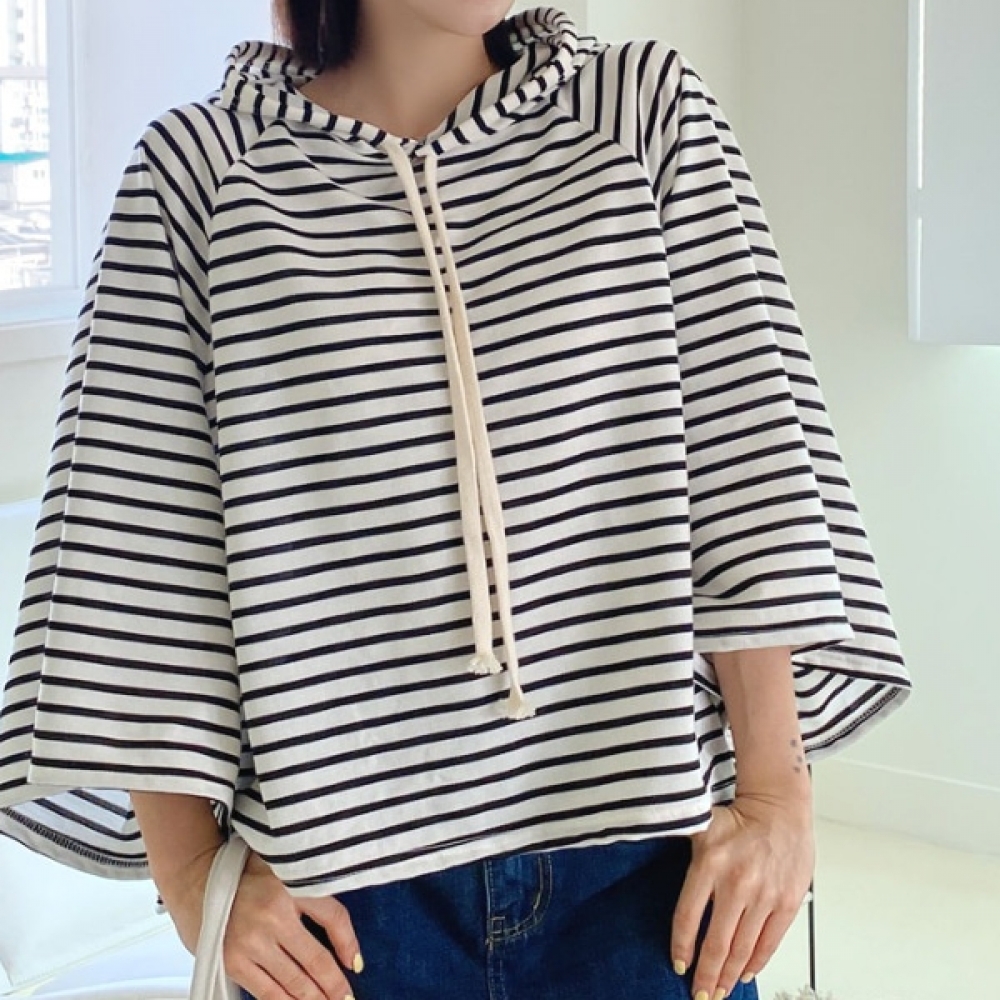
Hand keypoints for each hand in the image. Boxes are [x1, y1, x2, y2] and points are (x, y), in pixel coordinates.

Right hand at [162, 844, 363, 999]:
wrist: (199, 878)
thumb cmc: (248, 874)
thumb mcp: (285, 868)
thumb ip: (313, 891)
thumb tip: (338, 928)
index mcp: (291, 885)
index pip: (333, 917)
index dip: (349, 944)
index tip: (356, 966)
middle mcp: (273, 915)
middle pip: (315, 959)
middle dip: (334, 985)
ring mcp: (251, 942)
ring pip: (293, 981)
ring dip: (314, 998)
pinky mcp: (233, 961)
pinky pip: (266, 991)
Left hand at [671, 793, 814, 999]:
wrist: (780, 807)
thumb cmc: (737, 817)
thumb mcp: (700, 825)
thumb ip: (677, 843)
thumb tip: (642, 849)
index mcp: (709, 863)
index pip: (688, 916)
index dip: (682, 946)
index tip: (678, 967)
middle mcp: (736, 883)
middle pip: (717, 942)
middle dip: (706, 975)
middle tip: (700, 996)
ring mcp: (764, 895)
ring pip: (743, 947)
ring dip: (729, 974)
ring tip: (719, 992)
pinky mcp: (786, 901)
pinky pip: (769, 941)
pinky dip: (756, 962)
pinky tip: (745, 974)